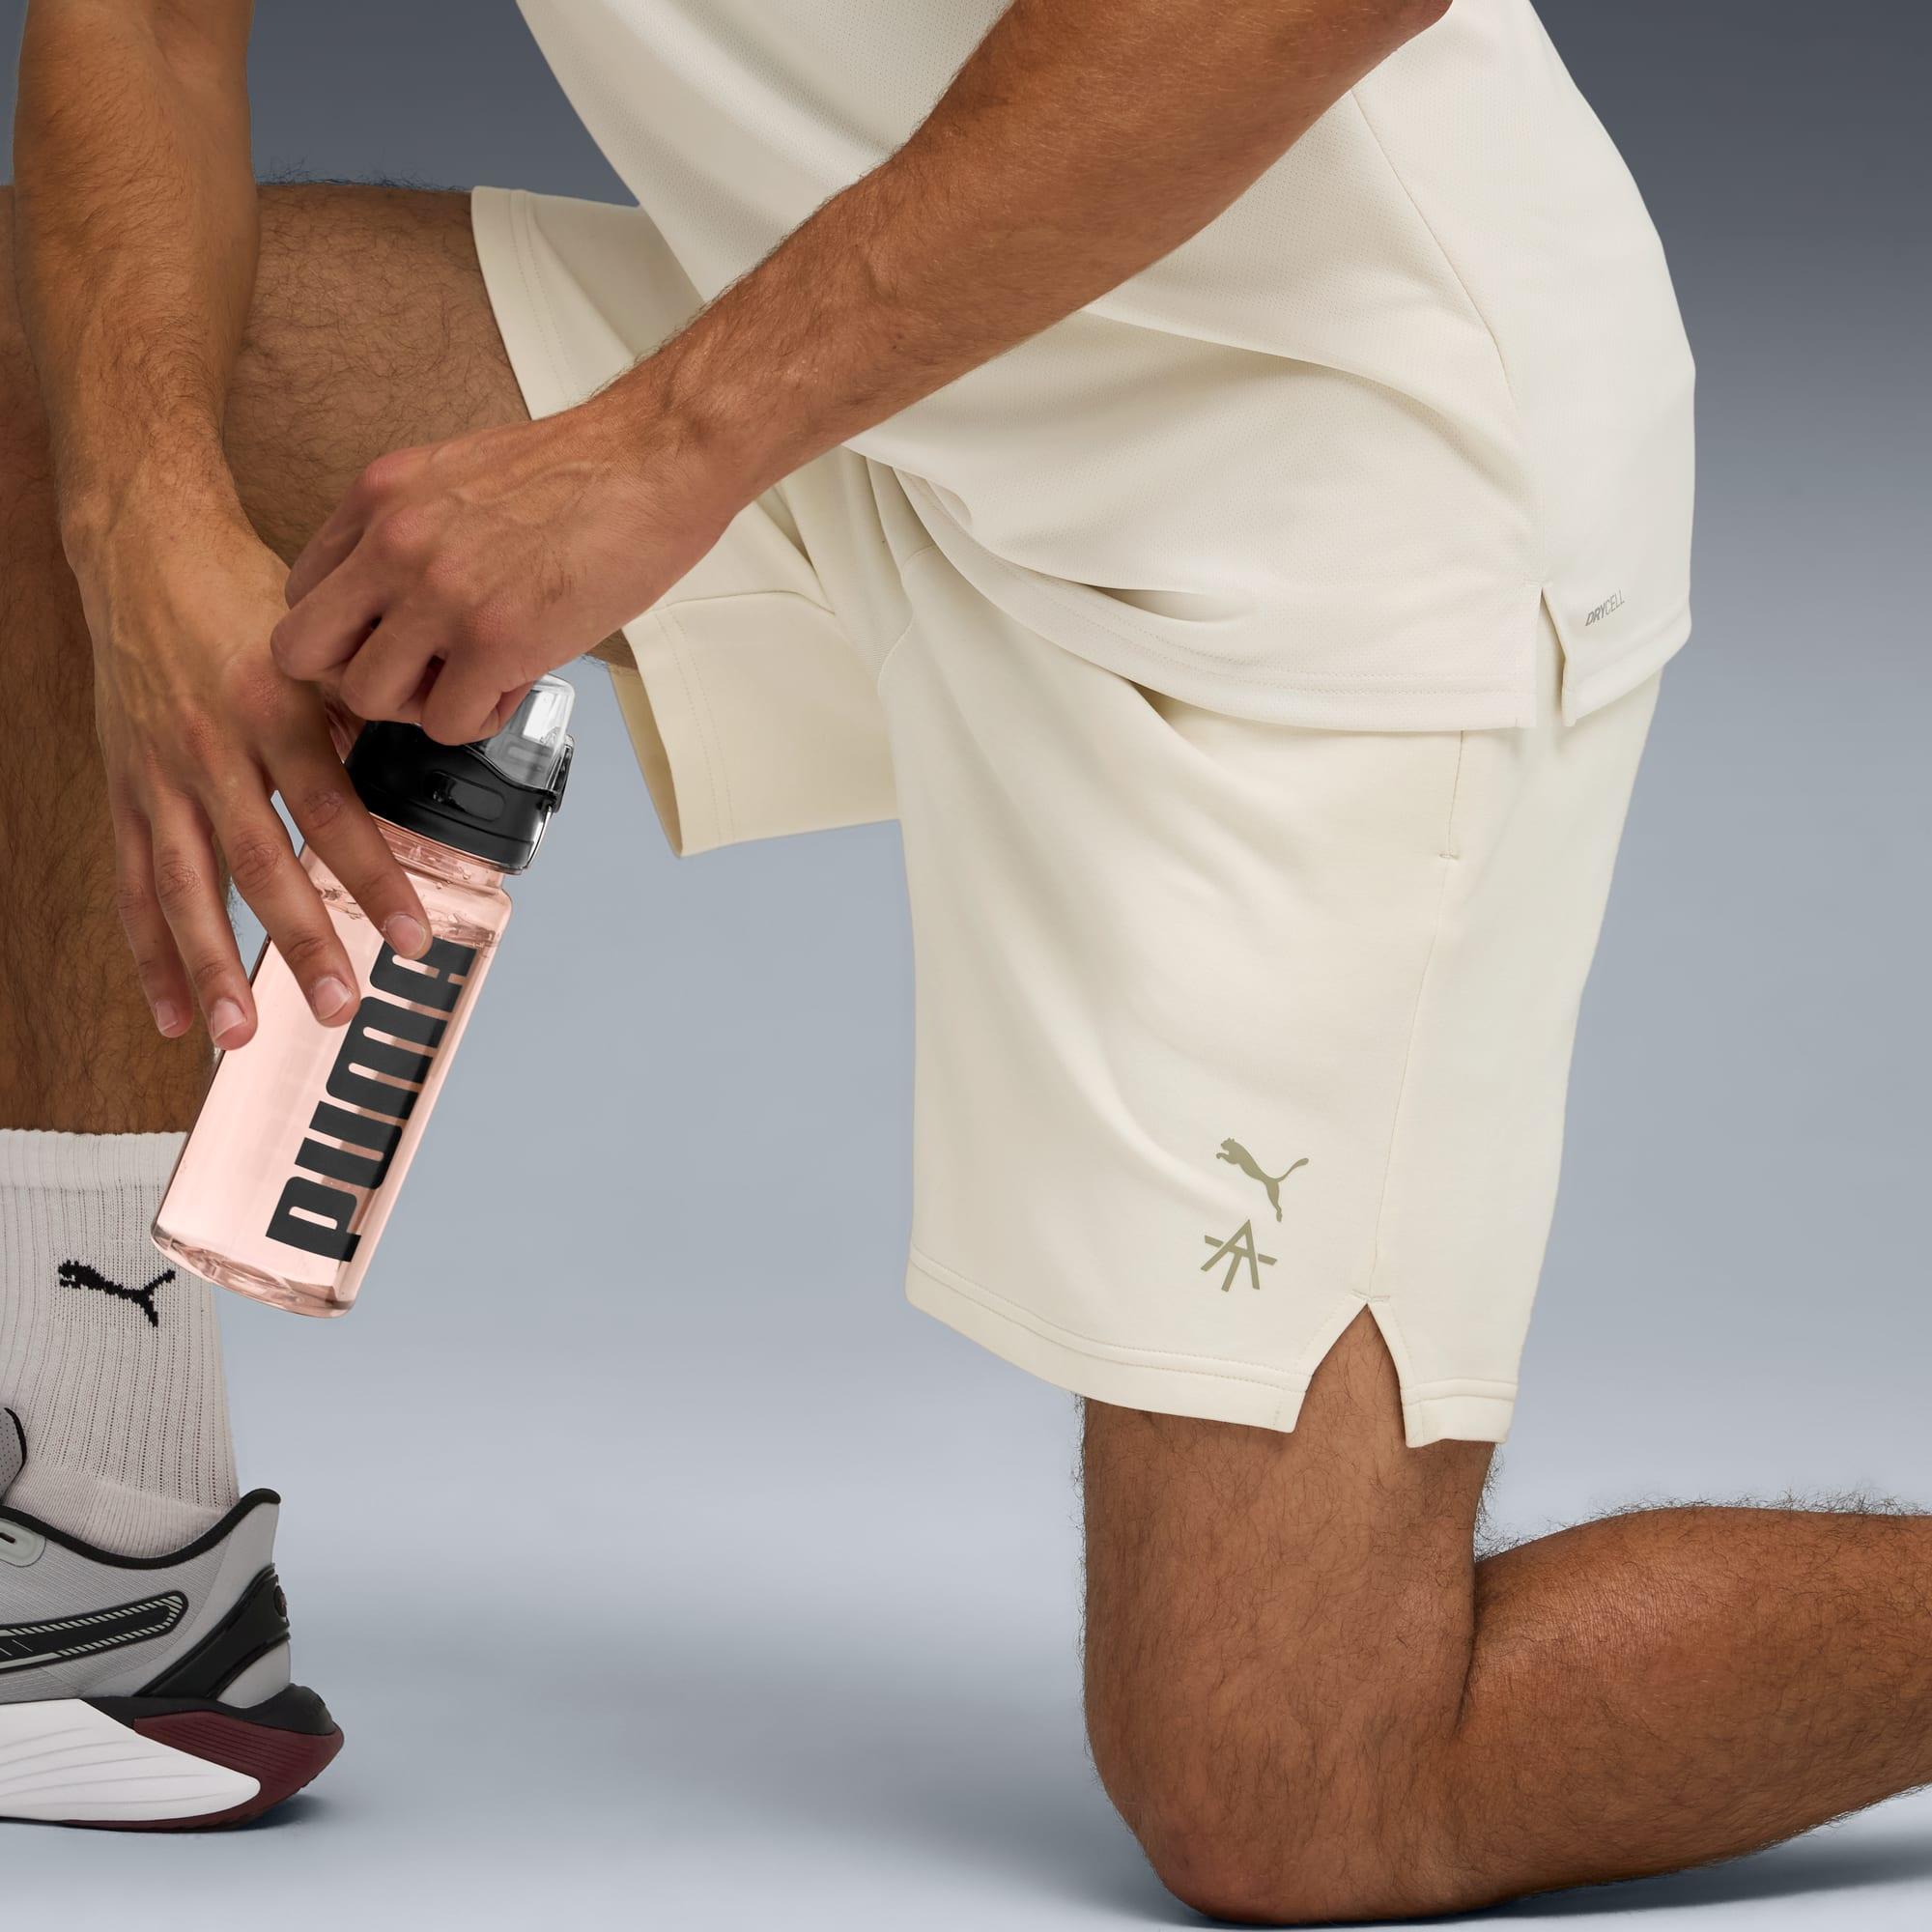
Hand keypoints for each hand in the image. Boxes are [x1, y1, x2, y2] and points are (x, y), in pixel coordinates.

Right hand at [78, 516, 430, 1048]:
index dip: (373, 879)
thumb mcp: (319, 646)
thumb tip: (438, 768)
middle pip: (259, 862)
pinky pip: (135, 885)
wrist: (145, 551)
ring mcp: (160, 774)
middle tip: (339, 1006)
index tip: (412, 937)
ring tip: (241, 1034)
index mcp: (274, 709)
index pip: (332, 812)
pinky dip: (151, 954)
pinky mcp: (125, 790)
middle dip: (301, 942)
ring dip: (215, 966)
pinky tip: (175, 1013)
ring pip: (187, 887)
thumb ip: (365, 715)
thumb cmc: (246, 597)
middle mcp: (213, 747)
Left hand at [271, 391, 738, 743]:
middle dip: (356, 678)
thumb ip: (413, 531)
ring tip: (474, 681)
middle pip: (304, 653)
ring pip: (368, 697)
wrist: (653, 458)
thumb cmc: (582, 472)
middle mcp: (393, 544)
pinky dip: (481, 719)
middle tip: (414, 676)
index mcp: (379, 499)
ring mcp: (439, 593)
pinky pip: (449, 722)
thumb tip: (402, 601)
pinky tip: (514, 683)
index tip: (392, 641)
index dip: (346, 634)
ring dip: (421, 706)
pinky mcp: (495, 639)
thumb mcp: (458, 477)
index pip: (303, 594)